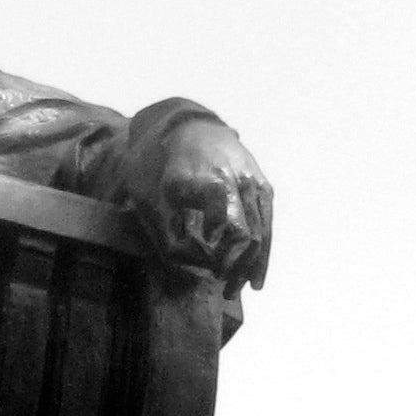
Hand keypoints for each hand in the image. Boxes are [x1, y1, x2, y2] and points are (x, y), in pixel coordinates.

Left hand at [129, 115, 272, 290]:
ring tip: (235, 289)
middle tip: (224, 290)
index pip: (228, 224)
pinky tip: (255, 276)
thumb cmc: (160, 165)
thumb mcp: (148, 198)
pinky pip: (268, 223)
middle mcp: (236, 178)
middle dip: (237, 267)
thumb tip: (199, 266)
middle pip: (248, 234)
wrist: (185, 125)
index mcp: (205, 180)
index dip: (223, 252)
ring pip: (262, 232)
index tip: (211, 270)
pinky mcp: (262, 184)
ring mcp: (253, 180)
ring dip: (250, 265)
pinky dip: (262, 251)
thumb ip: (168, 236)